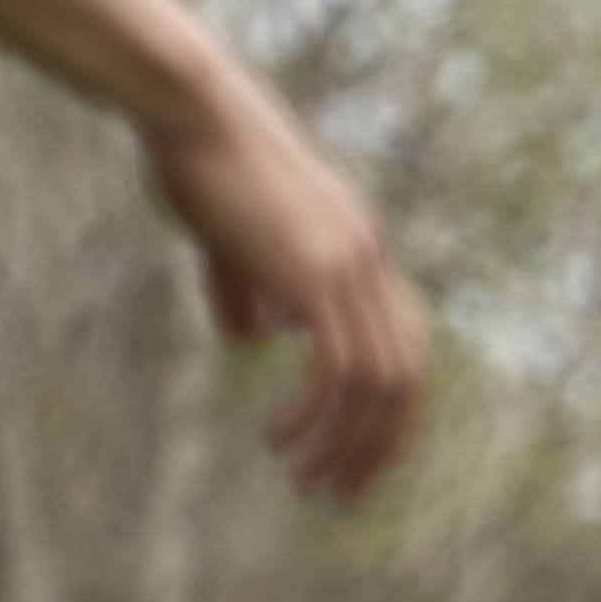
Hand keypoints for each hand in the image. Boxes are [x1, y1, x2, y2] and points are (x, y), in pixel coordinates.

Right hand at [139, 53, 427, 500]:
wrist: (193, 106)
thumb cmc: (201, 160)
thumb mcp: (234, 235)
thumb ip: (252, 286)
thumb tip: (256, 337)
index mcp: (361, 251)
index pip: (405, 347)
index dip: (391, 409)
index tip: (358, 455)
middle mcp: (370, 261)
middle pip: (407, 376)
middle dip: (381, 445)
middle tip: (342, 495)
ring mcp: (349, 266)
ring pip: (378, 383)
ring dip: (346, 443)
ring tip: (306, 480)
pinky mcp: (315, 274)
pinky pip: (337, 368)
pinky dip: (316, 415)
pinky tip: (278, 437)